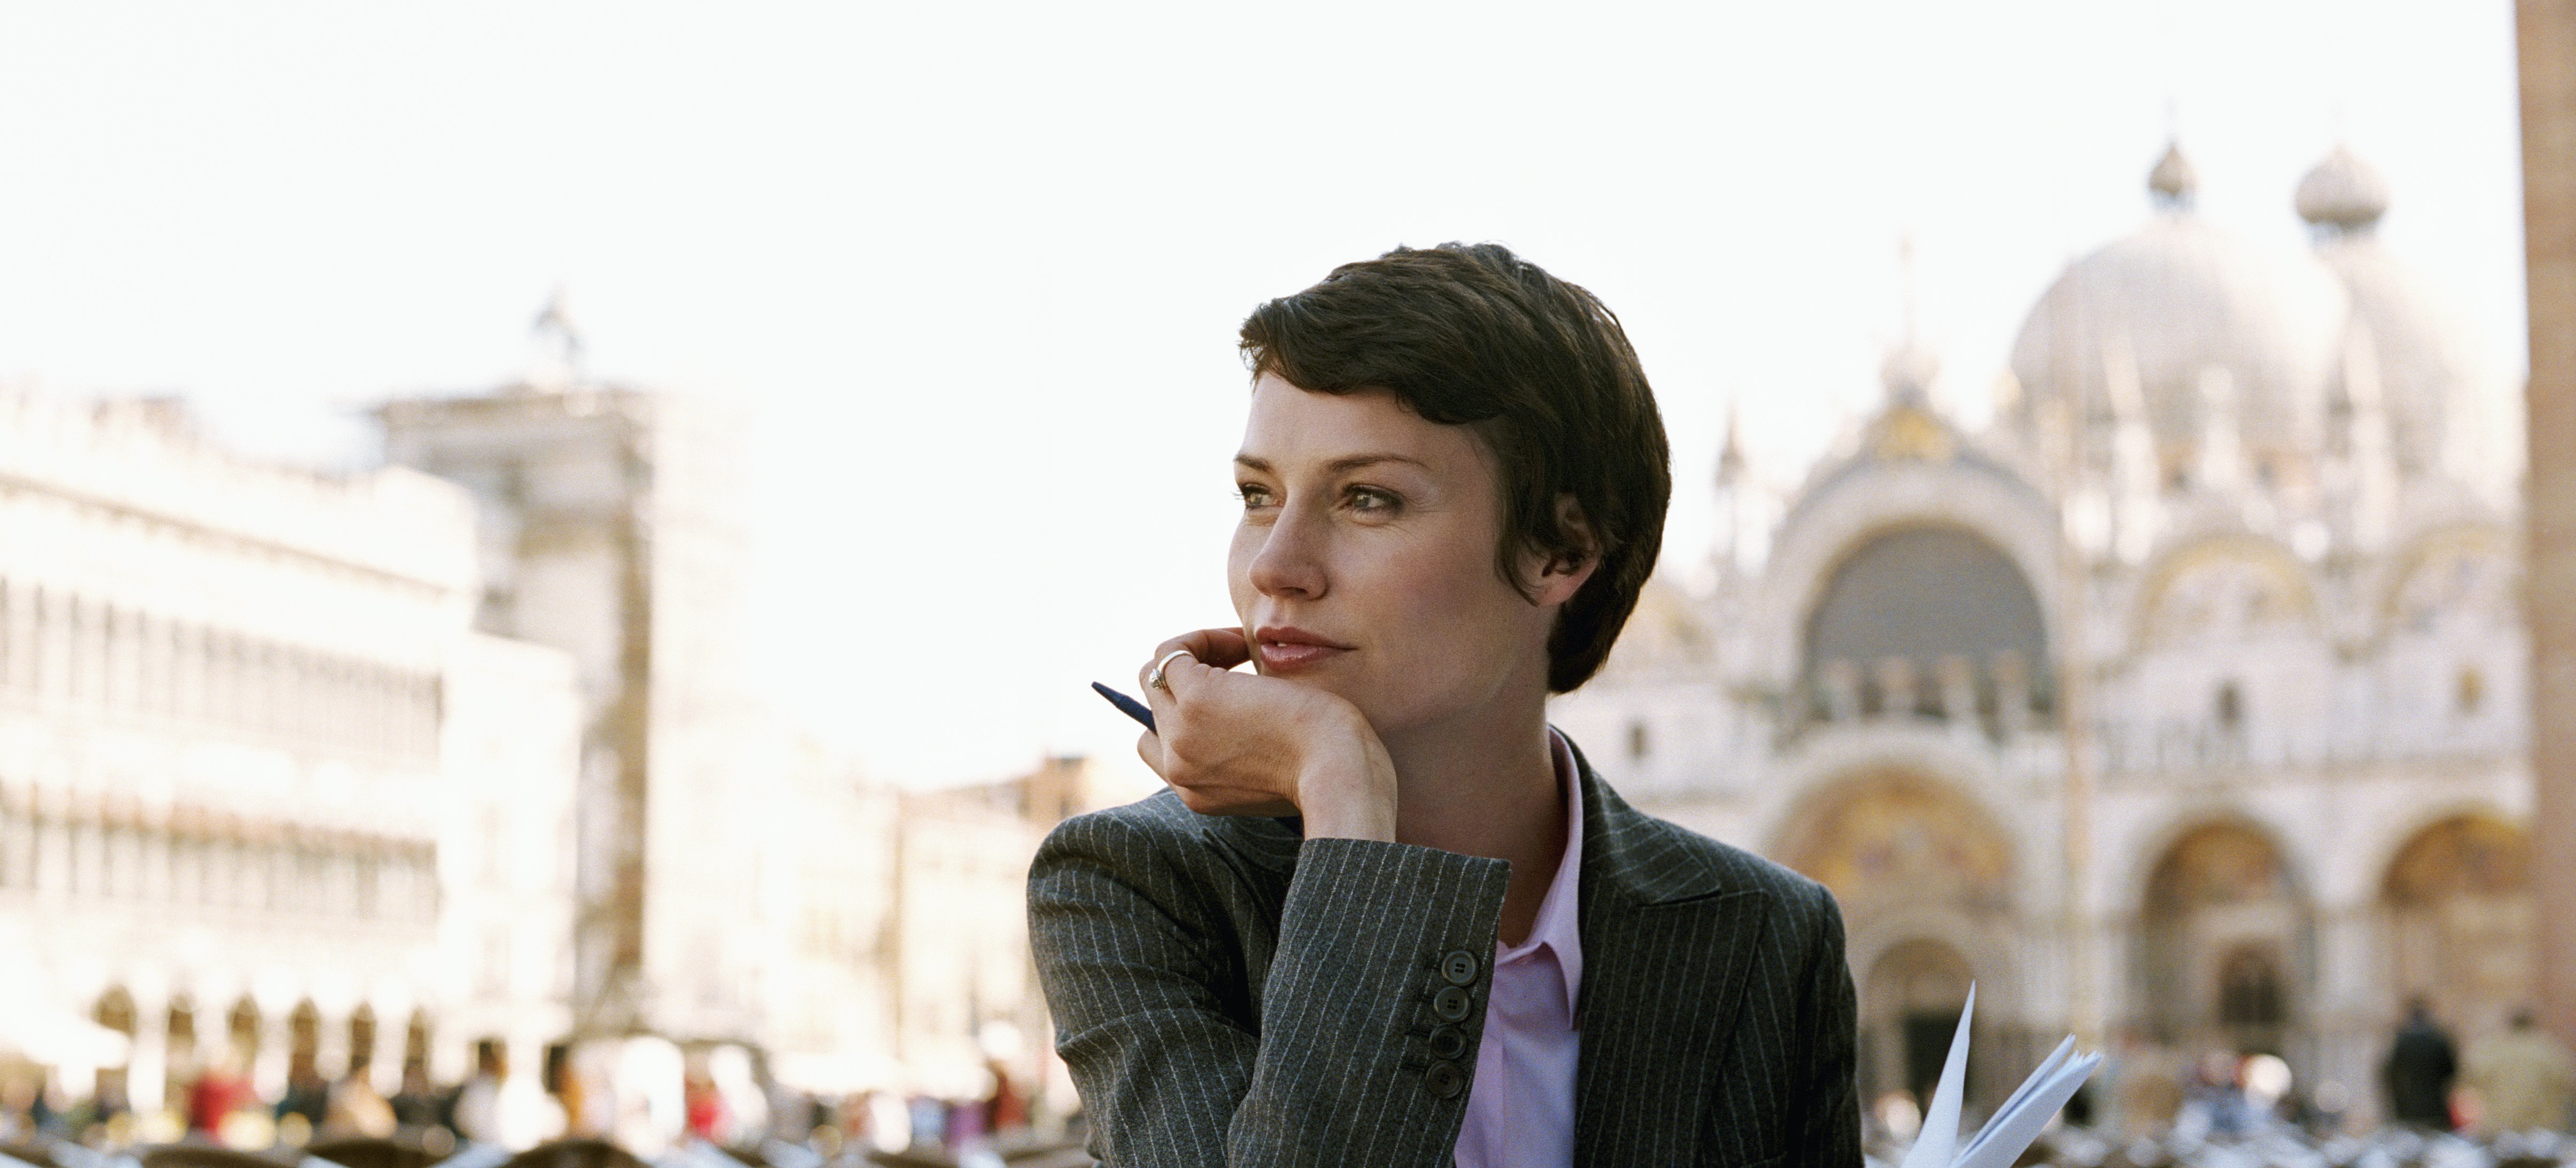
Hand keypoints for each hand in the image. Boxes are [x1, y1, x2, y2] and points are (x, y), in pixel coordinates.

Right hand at [1135, 628, 1397, 840]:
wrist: (1338, 770)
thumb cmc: (1327, 767)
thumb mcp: (1274, 769)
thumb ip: (1243, 751)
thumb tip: (1239, 709)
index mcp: (1194, 792)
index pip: (1155, 746)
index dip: (1182, 712)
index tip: (1230, 697)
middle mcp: (1177, 768)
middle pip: (1155, 705)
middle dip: (1189, 678)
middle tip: (1238, 665)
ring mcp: (1180, 733)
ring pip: (1156, 675)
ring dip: (1196, 653)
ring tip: (1241, 651)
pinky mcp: (1195, 698)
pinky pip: (1172, 652)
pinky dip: (1203, 637)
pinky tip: (1242, 643)